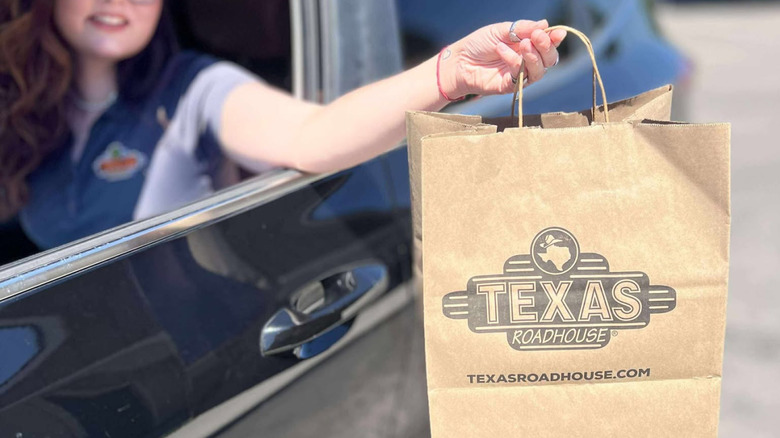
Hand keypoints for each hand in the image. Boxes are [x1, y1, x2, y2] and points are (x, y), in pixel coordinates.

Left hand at [438, 20, 566, 98]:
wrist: (459, 60)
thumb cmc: (479, 44)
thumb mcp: (501, 30)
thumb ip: (522, 28)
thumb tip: (545, 25)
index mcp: (528, 45)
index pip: (548, 44)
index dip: (555, 39)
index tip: (558, 33)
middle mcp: (527, 61)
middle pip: (549, 59)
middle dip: (546, 47)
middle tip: (537, 37)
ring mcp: (520, 75)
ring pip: (540, 70)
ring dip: (534, 56)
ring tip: (522, 44)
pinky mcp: (511, 86)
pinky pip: (521, 77)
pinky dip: (514, 61)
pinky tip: (502, 50)